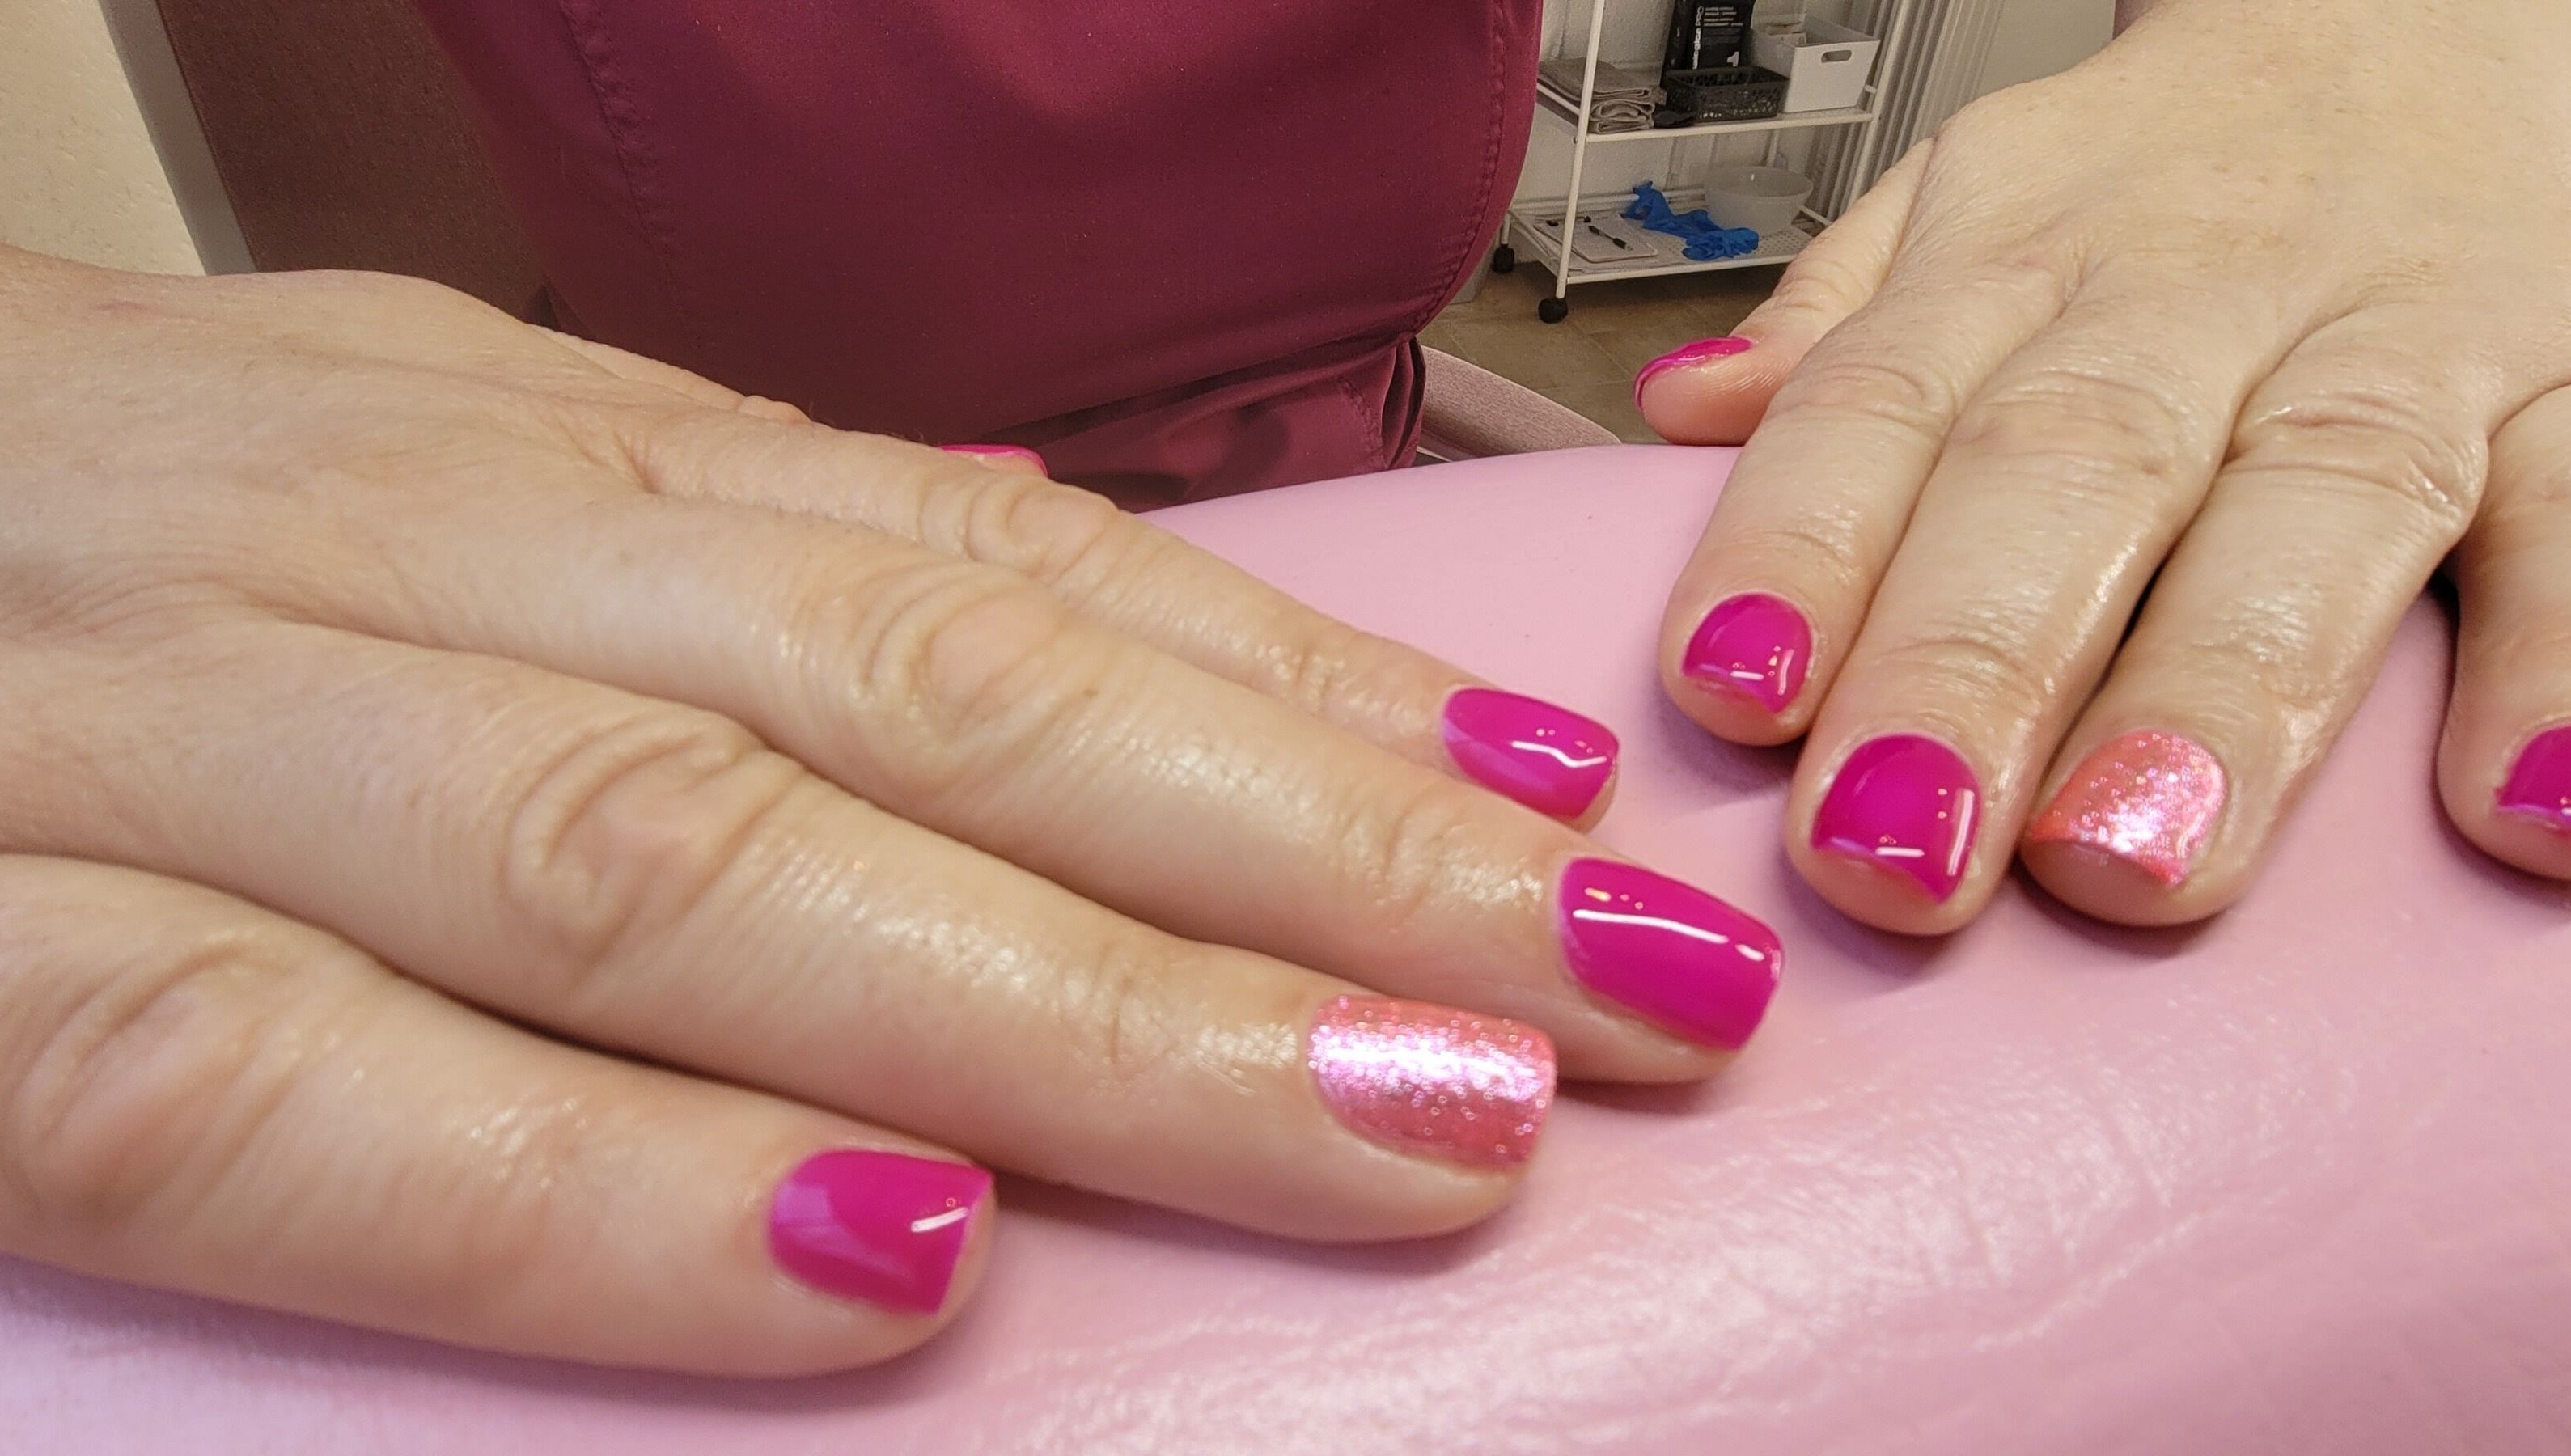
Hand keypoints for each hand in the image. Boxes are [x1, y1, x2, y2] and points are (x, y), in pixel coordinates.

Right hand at [0, 250, 1779, 1372]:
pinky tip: (886, 1259)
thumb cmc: (88, 550)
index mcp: (508, 453)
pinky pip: (284, 1090)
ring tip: (1418, 1126)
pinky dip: (589, 1193)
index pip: (983, 575)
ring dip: (1085, 1008)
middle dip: (1312, 864)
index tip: (1563, 821)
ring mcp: (160, 748)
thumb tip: (1114, 698)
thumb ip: (730, 601)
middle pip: (925, 710)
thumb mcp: (432, 506)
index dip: (1307, 705)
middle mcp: (382, 562)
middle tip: (1626, 994)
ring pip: (689, 870)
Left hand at [1638, 0, 2570, 931]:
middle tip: (1897, 848)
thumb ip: (1844, 323)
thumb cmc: (2173, 171)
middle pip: (2076, 470)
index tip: (1726, 693)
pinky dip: (2565, 663)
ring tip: (2136, 862)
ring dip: (2224, 692)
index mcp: (2020, 257)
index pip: (1884, 399)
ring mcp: (2408, 337)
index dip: (1799, 544)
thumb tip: (1678, 417)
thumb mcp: (1977, 201)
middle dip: (1977, 661)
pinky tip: (2522, 810)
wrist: (2436, 11)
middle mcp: (2201, 294)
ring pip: (2322, 501)